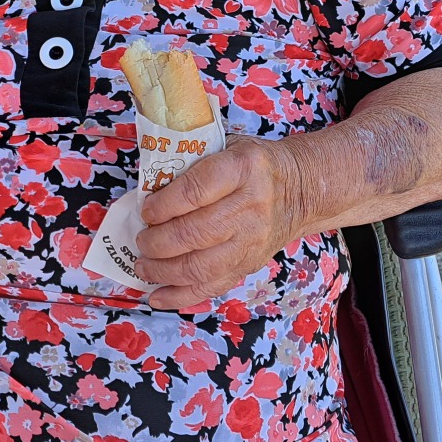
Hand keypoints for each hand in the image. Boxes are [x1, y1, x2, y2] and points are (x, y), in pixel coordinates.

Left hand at [135, 135, 310, 310]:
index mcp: (242, 169)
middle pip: (195, 233)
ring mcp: (252, 240)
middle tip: (141, 240)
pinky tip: (157, 296)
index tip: (146, 211)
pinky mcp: (249, 265)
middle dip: (158, 242)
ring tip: (143, 265)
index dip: (164, 205)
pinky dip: (181, 296)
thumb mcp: (228, 146)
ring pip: (201, 266)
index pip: (195, 191)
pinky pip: (212, 286)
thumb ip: (192, 160)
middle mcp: (250, 206)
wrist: (300, 190)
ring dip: (164, 271)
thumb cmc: (254, 165)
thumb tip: (147, 184)